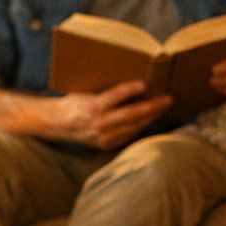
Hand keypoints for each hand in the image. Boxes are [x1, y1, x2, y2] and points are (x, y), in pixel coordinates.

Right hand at [40, 80, 172, 148]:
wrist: (57, 124)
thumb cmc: (74, 101)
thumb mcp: (85, 91)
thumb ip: (105, 89)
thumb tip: (132, 80)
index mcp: (91, 107)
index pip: (115, 96)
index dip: (131, 89)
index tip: (145, 83)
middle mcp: (98, 124)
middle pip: (131, 115)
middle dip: (152, 106)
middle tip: (168, 98)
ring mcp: (103, 137)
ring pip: (134, 127)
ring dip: (151, 117)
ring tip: (164, 107)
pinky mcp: (106, 145)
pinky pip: (129, 135)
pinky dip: (141, 125)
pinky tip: (151, 117)